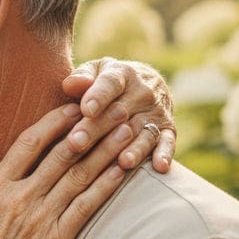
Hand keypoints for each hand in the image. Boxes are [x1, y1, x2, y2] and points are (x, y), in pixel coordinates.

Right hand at [0, 103, 128, 238]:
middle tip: (112, 107)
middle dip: (90, 127)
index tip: (73, 106)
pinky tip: (121, 171)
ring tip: (126, 130)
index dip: (54, 122)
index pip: (30, 143)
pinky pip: (86, 208)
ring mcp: (41, 220)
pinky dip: (105, 187)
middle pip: (62, 154)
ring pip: (79, 176)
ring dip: (106, 151)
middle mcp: (20, 199)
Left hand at [63, 57, 175, 172]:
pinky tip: (160, 167)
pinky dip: (165, 154)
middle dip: (97, 129)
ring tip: (122, 162)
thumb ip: (81, 77)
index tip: (85, 110)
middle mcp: (143, 92)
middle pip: (119, 113)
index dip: (98, 96)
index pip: (110, 83)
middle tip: (76, 143)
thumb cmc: (106, 82)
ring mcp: (157, 112)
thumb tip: (69, 85)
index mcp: (122, 74)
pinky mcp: (168, 129)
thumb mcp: (95, 71)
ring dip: (134, 148)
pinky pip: (167, 142)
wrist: (146, 83)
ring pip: (142, 131)